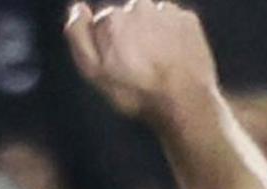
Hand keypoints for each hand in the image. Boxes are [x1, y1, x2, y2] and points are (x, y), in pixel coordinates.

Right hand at [63, 0, 219, 124]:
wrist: (183, 100)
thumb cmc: (136, 91)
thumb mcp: (93, 72)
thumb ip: (79, 36)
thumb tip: (78, 9)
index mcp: (112, 19)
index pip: (102, 23)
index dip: (107, 45)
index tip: (117, 66)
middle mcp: (138, 6)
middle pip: (128, 17)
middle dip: (130, 36)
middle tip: (138, 66)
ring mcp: (166, 12)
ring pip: (151, 18)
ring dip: (152, 34)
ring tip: (157, 63)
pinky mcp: (188, 19)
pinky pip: (174, 23)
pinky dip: (173, 36)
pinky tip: (173, 58)